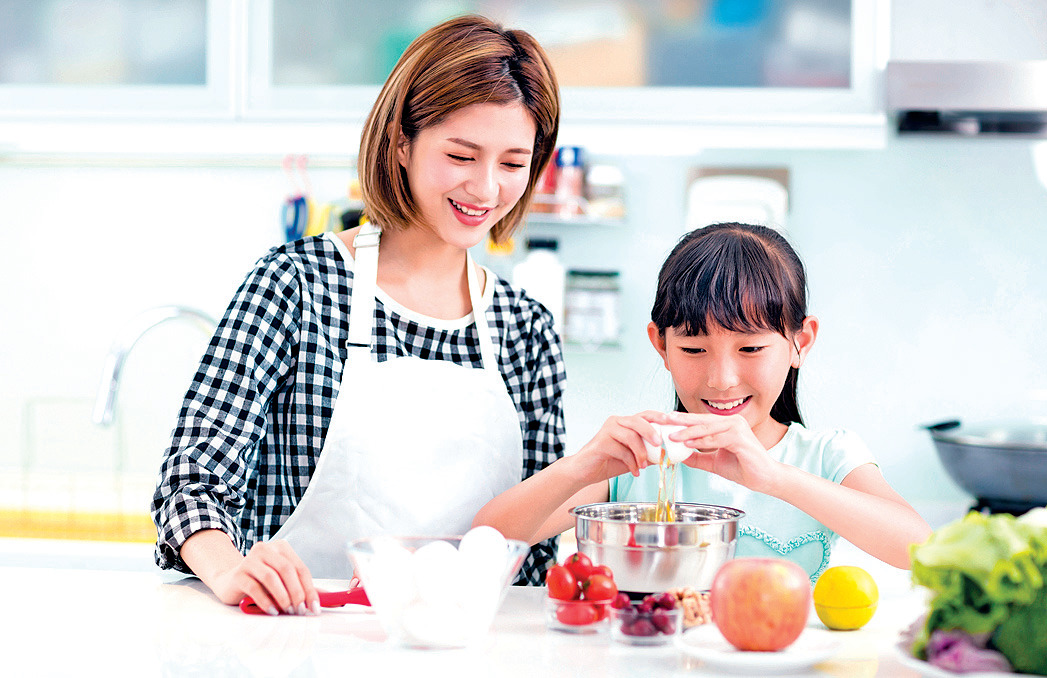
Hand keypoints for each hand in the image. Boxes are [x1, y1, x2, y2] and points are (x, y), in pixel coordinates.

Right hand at [210, 539, 319, 614]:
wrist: (229, 581)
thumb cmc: (260, 581)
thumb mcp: (282, 581)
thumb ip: (302, 588)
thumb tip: (326, 599)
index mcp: (281, 548)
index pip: (300, 568)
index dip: (310, 588)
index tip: (315, 607)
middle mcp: (265, 549)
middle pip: (287, 570)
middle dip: (297, 592)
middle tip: (301, 610)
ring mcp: (250, 560)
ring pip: (271, 578)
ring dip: (283, 597)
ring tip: (288, 611)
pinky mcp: (238, 574)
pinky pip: (255, 588)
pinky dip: (266, 602)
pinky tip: (273, 611)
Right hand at [567, 410, 675, 482]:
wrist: (585, 471)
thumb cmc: (609, 462)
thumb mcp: (634, 457)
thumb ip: (649, 454)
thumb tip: (671, 458)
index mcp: (625, 423)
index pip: (645, 414)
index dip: (659, 416)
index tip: (672, 420)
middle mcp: (616, 422)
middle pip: (637, 420)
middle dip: (651, 431)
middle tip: (660, 444)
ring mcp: (607, 430)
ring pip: (630, 435)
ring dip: (641, 452)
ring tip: (644, 466)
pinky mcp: (601, 442)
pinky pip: (621, 450)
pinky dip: (631, 462)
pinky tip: (634, 471)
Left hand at [666, 413, 780, 492]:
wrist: (765, 479)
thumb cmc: (743, 468)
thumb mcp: (714, 462)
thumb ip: (698, 458)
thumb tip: (680, 456)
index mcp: (726, 424)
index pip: (700, 421)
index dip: (682, 421)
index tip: (664, 421)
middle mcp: (733, 421)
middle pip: (701, 420)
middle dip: (680, 421)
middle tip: (663, 420)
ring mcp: (738, 428)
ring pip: (707, 429)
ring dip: (688, 432)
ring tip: (672, 436)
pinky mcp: (741, 438)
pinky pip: (717, 439)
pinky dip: (702, 442)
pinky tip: (688, 444)